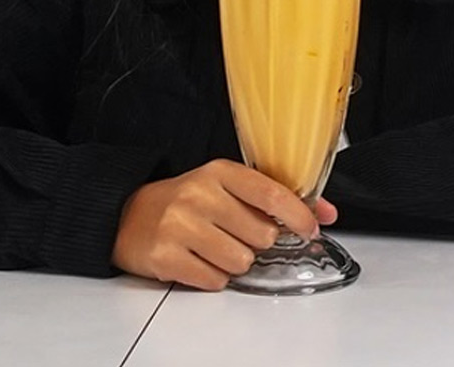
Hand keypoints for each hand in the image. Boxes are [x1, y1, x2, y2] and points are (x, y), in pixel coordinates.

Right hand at [112, 159, 338, 290]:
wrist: (128, 215)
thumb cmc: (186, 200)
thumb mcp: (225, 186)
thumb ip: (272, 197)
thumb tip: (325, 212)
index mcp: (220, 172)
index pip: (272, 193)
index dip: (299, 214)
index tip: (312, 227)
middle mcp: (200, 195)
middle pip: (260, 234)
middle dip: (257, 242)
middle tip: (237, 234)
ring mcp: (181, 226)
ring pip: (240, 261)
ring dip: (235, 262)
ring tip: (215, 247)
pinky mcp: (166, 257)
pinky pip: (213, 280)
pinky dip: (213, 277)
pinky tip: (199, 260)